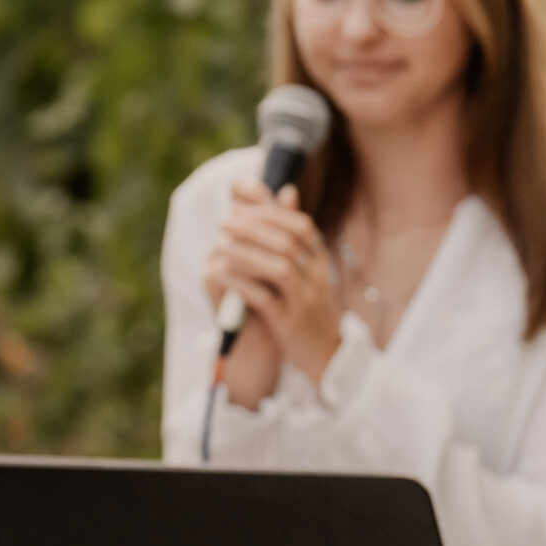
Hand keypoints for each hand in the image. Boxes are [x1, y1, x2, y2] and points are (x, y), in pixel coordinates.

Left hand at [205, 179, 340, 393]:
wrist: (326, 354)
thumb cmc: (308, 305)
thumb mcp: (307, 268)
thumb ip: (293, 234)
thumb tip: (287, 191)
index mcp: (319, 262)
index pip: (300, 227)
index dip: (270, 214)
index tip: (240, 208)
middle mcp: (316, 278)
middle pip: (286, 244)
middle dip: (251, 229)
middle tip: (223, 223)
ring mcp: (304, 301)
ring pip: (277, 269)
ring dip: (245, 253)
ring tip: (220, 244)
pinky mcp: (289, 323)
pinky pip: (265, 298)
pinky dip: (242, 283)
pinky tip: (223, 273)